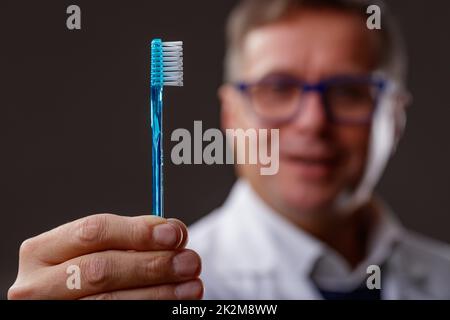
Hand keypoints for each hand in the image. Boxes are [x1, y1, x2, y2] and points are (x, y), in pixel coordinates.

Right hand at [8, 214, 202, 299]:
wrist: (76, 299)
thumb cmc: (94, 268)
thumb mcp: (104, 248)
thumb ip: (134, 236)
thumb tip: (174, 231)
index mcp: (42, 251)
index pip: (92, 232)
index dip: (137, 232)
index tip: (175, 235)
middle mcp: (37, 286)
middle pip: (101, 270)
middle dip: (152, 265)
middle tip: (190, 262)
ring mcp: (54, 313)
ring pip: (110, 301)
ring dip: (159, 292)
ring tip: (192, 285)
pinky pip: (117, 319)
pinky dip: (152, 309)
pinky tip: (175, 303)